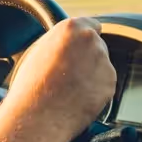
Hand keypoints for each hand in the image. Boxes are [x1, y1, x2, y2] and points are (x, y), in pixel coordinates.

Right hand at [0, 17, 115, 141]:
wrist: (38, 116)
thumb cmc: (32, 86)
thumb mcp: (38, 51)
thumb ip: (59, 41)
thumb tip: (67, 44)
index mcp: (71, 28)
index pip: (90, 24)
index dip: (84, 38)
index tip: (80, 47)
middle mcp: (91, 40)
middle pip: (97, 45)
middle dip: (88, 57)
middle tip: (70, 73)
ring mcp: (103, 61)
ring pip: (101, 66)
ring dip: (92, 74)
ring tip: (70, 89)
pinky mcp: (110, 83)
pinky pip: (105, 84)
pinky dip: (96, 91)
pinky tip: (78, 98)